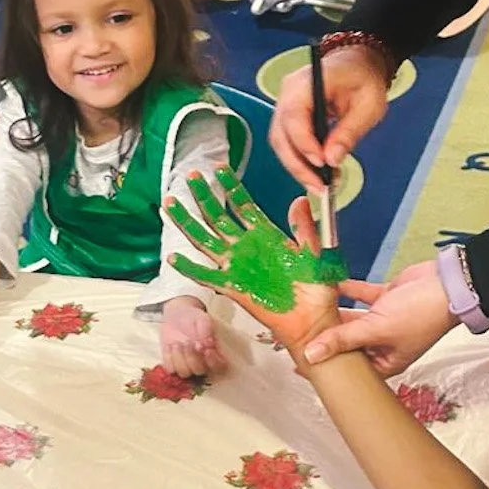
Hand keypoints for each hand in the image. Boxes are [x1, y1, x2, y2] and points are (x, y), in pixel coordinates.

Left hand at [158, 296, 226, 377]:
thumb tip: (209, 343)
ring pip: (184, 373)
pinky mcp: (173, 364)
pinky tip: (169, 346)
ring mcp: (187, 365)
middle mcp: (202, 363)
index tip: (206, 350)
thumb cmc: (193, 318)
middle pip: (199, 371)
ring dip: (179, 358)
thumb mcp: (202, 318)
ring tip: (177, 343)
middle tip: (188, 342)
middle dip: (192, 357)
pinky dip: (169, 357)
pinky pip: (170, 369)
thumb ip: (206, 329)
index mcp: (214, 352)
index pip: (219, 367)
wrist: (176, 316)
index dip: (213, 362)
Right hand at [166, 170, 344, 359]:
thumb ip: (306, 228)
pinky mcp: (233, 288)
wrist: (315, 320)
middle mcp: (247, 247)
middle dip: (203, 196)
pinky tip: (174, 257)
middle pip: (218, 217)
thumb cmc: (318, 288)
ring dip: (188, 222)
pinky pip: (207, 276)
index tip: (219, 168)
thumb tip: (300, 200)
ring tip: (171, 203)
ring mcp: (238, 267)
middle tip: (190, 176)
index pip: (243, 205)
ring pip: (205, 240)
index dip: (231, 186)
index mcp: (267, 235)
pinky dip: (190, 268)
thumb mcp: (316, 252)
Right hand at [270, 44, 390, 190]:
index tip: (321, 164)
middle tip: (319, 186)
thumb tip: (332, 159)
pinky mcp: (289, 117)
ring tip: (320, 184)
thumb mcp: (368, 106)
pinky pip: (287, 142)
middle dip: (297, 164)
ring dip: (297, 167)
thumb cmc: (364, 78)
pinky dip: (300, 160)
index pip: (294, 115)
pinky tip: (317, 173)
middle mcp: (288, 92)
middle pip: (280, 134)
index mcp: (308, 81)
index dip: (303, 143)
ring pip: (280, 142)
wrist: (359, 64)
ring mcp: (285, 104)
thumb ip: (349, 132)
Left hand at [302, 257, 456, 373]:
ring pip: (352, 320)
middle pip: (347, 344)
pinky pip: (361, 296)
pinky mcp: (387, 300)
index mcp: (385, 362)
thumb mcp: (376, 330)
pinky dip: (347, 290)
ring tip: (308, 309)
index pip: (350, 370)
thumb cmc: (423, 314)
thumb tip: (312, 355)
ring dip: (334, 312)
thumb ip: (343, 340)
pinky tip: (329, 284)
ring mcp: (385, 322)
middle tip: (298, 333)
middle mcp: (384, 344)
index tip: (302, 365)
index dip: (328, 367)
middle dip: (326, 337)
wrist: (449, 283)